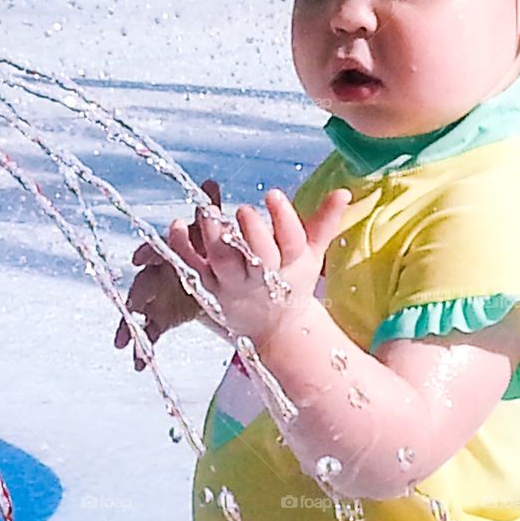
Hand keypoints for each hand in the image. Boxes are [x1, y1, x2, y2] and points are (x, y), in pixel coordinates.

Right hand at [115, 179, 221, 369]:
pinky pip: (150, 331)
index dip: (147, 252)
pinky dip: (142, 347)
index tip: (139, 258)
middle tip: (131, 305)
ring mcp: (158, 296)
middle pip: (142, 282)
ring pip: (140, 310)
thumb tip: (210, 181)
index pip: (154, 249)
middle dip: (135, 294)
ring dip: (129, 326)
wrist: (216, 275)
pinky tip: (138, 364)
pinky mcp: (162, 316)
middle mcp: (158, 272)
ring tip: (122, 344)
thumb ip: (210, 211)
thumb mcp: (212, 232)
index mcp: (169, 251)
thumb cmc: (209, 248)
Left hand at [170, 187, 350, 343]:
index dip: (283, 219)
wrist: (275, 329)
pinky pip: (191, 268)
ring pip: (221, 263)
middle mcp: (262, 278)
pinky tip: (176, 223)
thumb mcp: (313, 254)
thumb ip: (325, 221)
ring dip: (213, 236)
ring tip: (208, 210)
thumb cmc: (292, 282)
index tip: (272, 193)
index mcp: (291, 265)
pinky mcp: (207, 289)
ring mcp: (232, 285)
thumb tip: (343, 191)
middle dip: (251, 234)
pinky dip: (180, 248)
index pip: (291, 242)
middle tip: (244, 209)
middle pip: (258, 258)